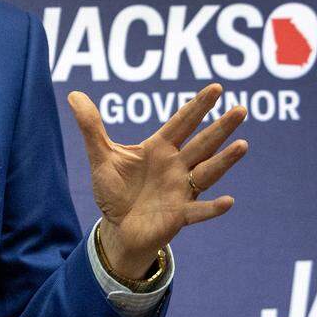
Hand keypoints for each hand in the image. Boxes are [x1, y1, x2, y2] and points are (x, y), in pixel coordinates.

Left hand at [67, 83, 248, 280]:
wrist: (117, 227)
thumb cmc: (115, 190)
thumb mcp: (101, 157)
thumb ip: (91, 127)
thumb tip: (74, 94)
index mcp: (160, 148)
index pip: (182, 122)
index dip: (197, 106)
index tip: (216, 88)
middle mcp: (177, 166)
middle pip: (202, 143)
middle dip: (220, 128)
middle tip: (241, 109)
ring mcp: (181, 190)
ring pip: (207, 171)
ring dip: (224, 160)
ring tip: (242, 145)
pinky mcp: (179, 215)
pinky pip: (199, 210)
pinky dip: (212, 208)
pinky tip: (227, 201)